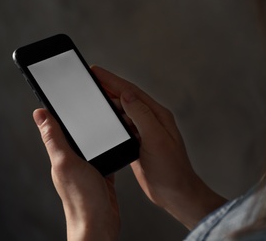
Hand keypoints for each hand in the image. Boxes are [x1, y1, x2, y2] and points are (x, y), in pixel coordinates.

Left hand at [33, 109, 119, 240]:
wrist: (100, 222)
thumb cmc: (82, 198)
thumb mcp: (67, 162)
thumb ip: (54, 138)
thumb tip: (39, 114)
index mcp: (61, 154)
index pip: (58, 127)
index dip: (60, 110)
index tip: (66, 95)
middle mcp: (73, 159)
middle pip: (77, 133)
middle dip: (82, 118)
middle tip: (90, 101)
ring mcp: (88, 167)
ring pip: (92, 142)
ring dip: (97, 131)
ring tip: (104, 116)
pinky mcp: (101, 173)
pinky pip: (105, 154)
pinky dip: (109, 145)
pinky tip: (115, 139)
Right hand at [92, 66, 226, 229]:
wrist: (175, 193)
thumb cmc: (171, 169)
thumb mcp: (156, 139)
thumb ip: (142, 116)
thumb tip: (128, 95)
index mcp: (158, 115)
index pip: (132, 92)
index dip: (113, 80)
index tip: (96, 72)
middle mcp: (151, 120)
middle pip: (126, 99)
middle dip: (108, 88)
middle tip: (90, 80)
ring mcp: (144, 132)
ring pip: (123, 112)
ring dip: (108, 103)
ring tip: (93, 96)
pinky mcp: (137, 143)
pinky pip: (122, 127)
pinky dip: (111, 120)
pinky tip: (103, 119)